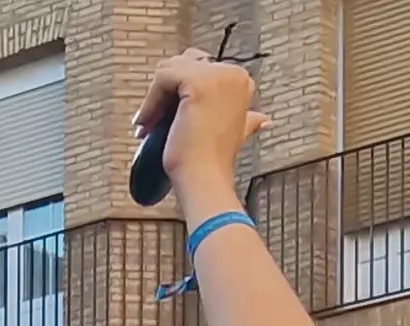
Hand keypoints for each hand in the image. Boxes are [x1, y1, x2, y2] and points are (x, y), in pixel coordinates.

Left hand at [133, 50, 267, 215]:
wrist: (207, 178)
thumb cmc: (215, 160)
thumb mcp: (235, 131)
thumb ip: (247, 120)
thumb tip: (263, 120)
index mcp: (241, 80)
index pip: (196, 68)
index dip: (176, 92)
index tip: (167, 119)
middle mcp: (234, 72)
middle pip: (181, 64)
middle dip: (163, 92)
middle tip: (154, 122)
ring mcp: (218, 75)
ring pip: (169, 70)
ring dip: (154, 98)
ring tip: (150, 125)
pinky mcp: (198, 82)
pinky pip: (162, 78)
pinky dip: (150, 102)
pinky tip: (147, 124)